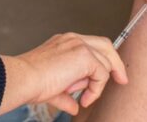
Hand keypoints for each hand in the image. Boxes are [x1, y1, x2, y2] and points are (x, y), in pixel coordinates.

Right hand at [0, 33, 127, 115]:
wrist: (24, 78)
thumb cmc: (32, 81)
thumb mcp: (54, 89)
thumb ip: (67, 95)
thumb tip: (74, 106)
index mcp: (64, 42)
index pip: (91, 46)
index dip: (103, 61)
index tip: (108, 76)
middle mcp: (73, 39)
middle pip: (106, 45)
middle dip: (116, 63)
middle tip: (121, 79)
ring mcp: (79, 45)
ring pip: (106, 61)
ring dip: (99, 83)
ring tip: (84, 97)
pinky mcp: (84, 55)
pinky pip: (102, 73)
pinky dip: (97, 89)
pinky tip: (85, 98)